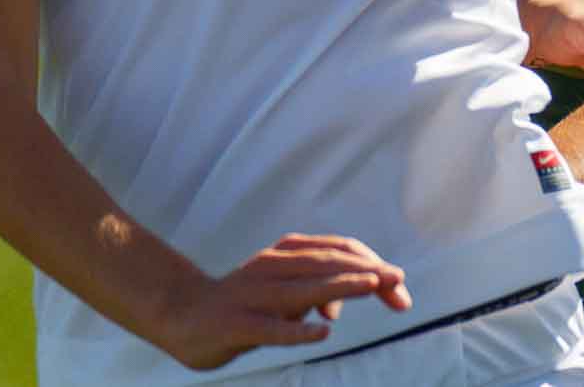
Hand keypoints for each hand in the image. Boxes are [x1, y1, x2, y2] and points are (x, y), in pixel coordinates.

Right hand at [156, 233, 411, 370]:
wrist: (182, 312)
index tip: (400, 285)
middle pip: (328, 264)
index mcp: (287, 254)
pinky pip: (271, 328)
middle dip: (368, 271)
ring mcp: (254, 294)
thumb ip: (310, 293)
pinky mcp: (237, 323)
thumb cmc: (242, 302)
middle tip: (401, 282)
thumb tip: (338, 305)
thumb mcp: (281, 294)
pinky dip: (298, 329)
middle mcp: (273, 267)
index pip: (338, 252)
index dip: (371, 264)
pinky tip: (323, 331)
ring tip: (374, 285)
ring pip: (304, 288)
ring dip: (341, 285)